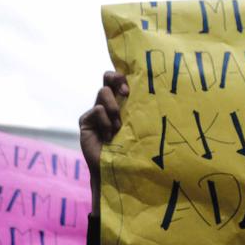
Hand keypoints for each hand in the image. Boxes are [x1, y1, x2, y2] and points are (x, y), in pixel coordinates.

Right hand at [79, 71, 127, 215]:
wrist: (116, 169)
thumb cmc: (133, 148)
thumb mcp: (140, 126)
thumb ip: (141, 110)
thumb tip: (158, 94)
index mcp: (122, 102)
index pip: (119, 79)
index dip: (123, 76)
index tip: (131, 87)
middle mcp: (108, 104)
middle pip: (107, 77)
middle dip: (116, 80)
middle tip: (126, 93)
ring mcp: (96, 112)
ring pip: (102, 93)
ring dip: (114, 109)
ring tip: (119, 126)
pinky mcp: (86, 121)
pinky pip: (96, 111)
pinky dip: (105, 122)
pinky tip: (109, 137)